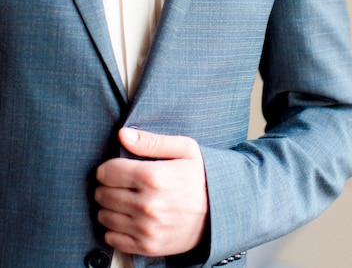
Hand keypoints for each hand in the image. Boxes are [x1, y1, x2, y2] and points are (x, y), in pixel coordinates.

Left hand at [95, 128, 208, 256]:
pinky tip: (127, 218)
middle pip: (103, 193)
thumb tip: (123, 134)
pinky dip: (113, 228)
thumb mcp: (185, 149)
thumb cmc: (201, 176)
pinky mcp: (148, 246)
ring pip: (104, 215)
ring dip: (109, 207)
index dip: (108, 168)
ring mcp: (147, 228)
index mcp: (154, 176)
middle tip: (121, 184)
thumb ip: (151, 141)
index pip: (108, 172)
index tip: (117, 168)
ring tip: (124, 199)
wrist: (220, 212)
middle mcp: (147, 204)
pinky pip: (112, 238)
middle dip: (107, 186)